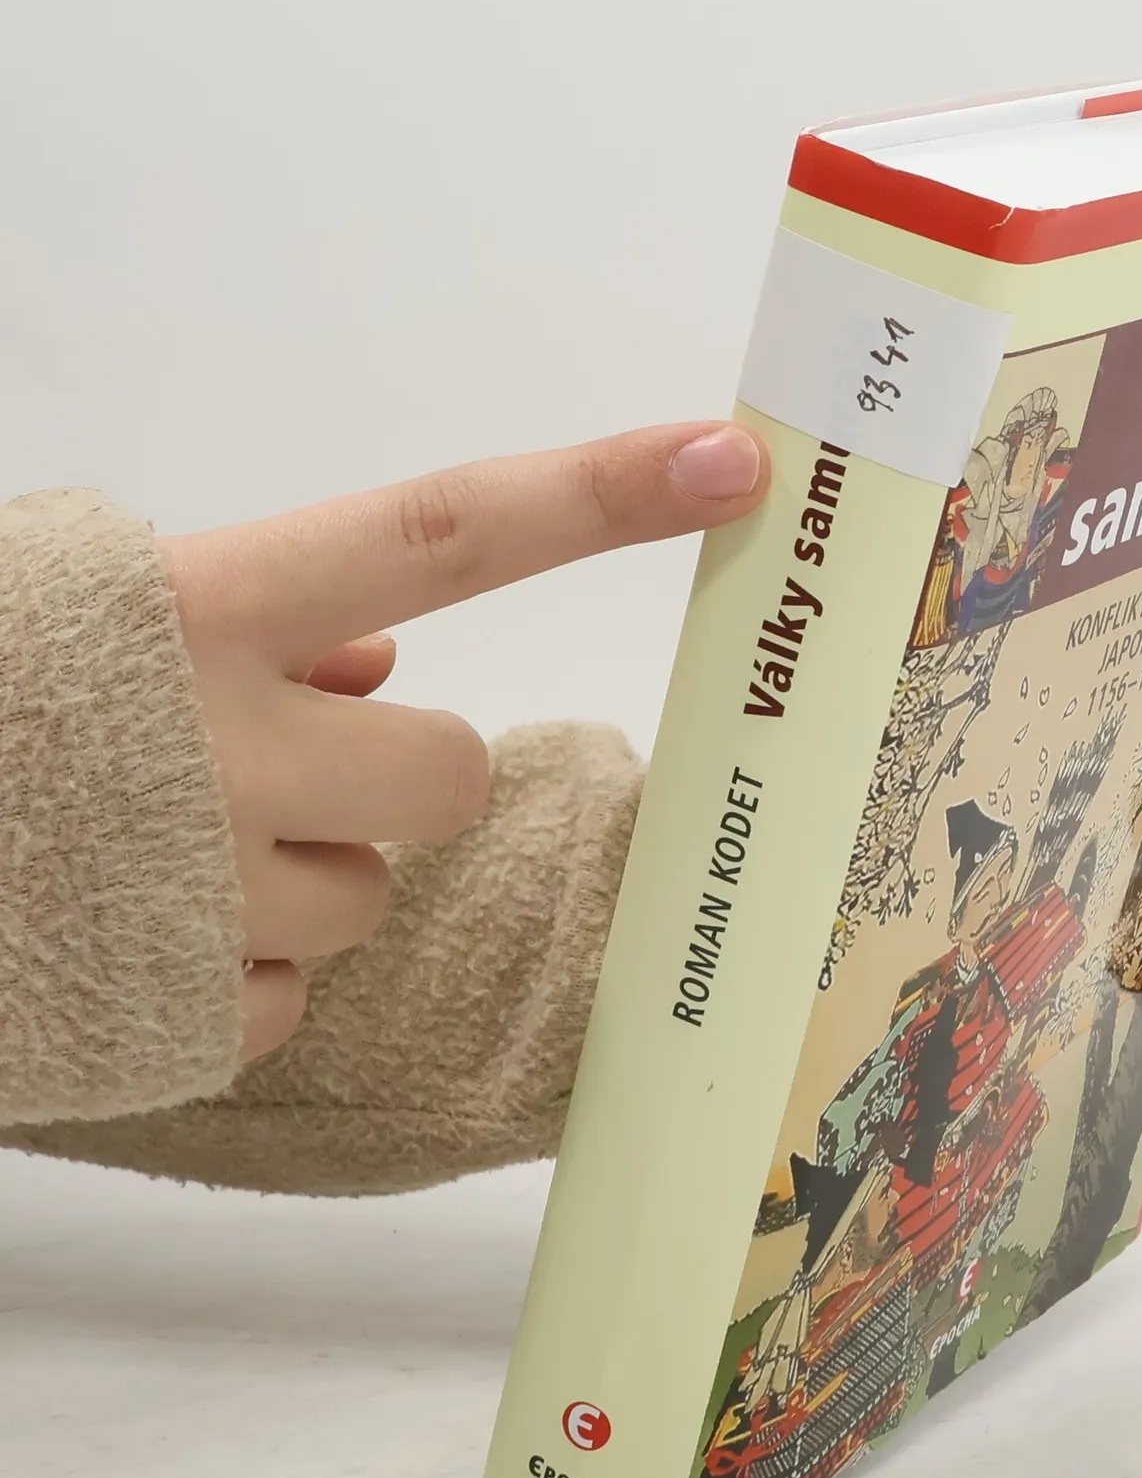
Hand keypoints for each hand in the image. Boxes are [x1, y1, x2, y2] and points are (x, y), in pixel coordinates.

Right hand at [159, 422, 768, 1062]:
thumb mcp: (72, 613)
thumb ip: (244, 619)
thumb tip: (387, 656)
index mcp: (187, 612)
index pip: (440, 530)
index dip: (597, 492)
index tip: (733, 457)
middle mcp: (220, 750)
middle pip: (451, 772)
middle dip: (397, 777)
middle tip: (278, 768)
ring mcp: (205, 897)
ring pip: (368, 897)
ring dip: (294, 875)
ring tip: (148, 854)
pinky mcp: (177, 1019)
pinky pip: (290, 1002)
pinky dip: (230, 977)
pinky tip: (121, 937)